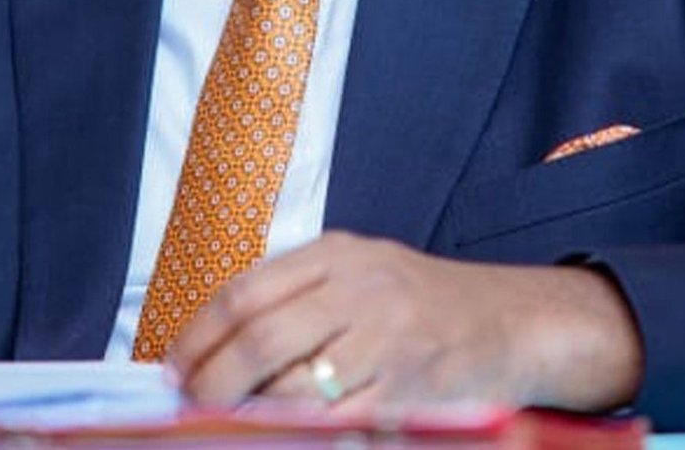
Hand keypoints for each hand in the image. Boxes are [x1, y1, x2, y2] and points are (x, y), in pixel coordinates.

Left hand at [165, 232, 642, 412]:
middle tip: (192, 405)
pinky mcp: (410, 388)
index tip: (174, 367)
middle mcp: (362, 288)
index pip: (247, 291)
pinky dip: (303, 433)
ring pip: (297, 387)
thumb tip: (214, 347)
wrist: (511, 320)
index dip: (199, 335)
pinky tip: (286, 434)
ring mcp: (389, 338)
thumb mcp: (359, 271)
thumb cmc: (420, 302)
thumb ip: (296, 296)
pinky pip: (340, 421)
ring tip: (232, 423)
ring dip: (253, 414)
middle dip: (214, 381)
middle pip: (263, 338)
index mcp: (337, 253)